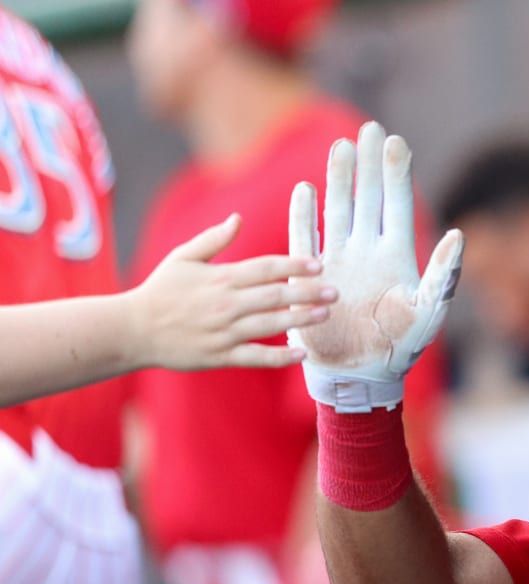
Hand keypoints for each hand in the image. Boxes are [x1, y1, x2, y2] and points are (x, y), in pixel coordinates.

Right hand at [127, 214, 336, 370]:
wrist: (132, 330)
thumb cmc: (159, 291)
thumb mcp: (182, 258)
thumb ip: (213, 240)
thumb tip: (238, 218)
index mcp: (219, 278)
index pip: (264, 268)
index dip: (293, 265)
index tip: (318, 265)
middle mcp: (225, 304)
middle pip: (273, 295)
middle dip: (306, 292)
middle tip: (334, 291)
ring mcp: (222, 331)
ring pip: (268, 325)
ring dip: (299, 320)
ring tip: (325, 314)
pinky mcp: (219, 355)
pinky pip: (254, 357)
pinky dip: (278, 357)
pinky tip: (301, 354)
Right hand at [288, 122, 462, 412]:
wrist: (364, 374)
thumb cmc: (403, 345)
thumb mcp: (429, 310)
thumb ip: (444, 274)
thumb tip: (458, 234)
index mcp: (397, 255)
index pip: (396, 203)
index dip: (395, 172)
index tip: (395, 139)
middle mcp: (369, 252)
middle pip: (368, 197)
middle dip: (369, 164)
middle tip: (368, 128)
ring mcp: (340, 261)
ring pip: (339, 209)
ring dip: (339, 179)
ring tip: (340, 147)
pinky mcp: (312, 276)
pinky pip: (306, 239)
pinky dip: (305, 215)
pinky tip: (305, 189)